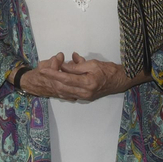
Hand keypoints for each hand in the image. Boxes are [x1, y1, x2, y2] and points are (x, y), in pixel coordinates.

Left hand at [20, 52, 135, 101]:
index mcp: (87, 83)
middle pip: (62, 87)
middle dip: (52, 79)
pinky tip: (58, 83)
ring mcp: (85, 97)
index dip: (53, 74)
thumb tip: (63, 67)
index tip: (43, 70)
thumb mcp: (91, 64)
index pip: (65, 78)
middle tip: (44, 71)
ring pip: (64, 92)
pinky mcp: (85, 98)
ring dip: (56, 84)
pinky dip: (62, 88)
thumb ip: (76, 67)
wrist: (119, 80)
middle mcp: (85, 93)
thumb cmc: (108, 70)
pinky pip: (70, 94)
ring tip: (50, 75)